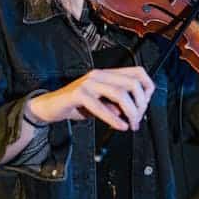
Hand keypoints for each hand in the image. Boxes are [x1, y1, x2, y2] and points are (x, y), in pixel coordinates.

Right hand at [27, 67, 155, 130]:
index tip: (145, 106)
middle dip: (140, 105)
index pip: (137, 72)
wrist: (51, 105)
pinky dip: (113, 119)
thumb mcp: (102, 104)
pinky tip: (120, 126)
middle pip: (132, 83)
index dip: (147, 89)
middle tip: (137, 120)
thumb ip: (116, 104)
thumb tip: (131, 111)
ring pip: (120, 93)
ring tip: (130, 124)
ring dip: (130, 112)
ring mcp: (89, 83)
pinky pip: (101, 106)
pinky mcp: (78, 93)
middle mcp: (99, 75)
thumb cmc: (76, 104)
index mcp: (107, 74)